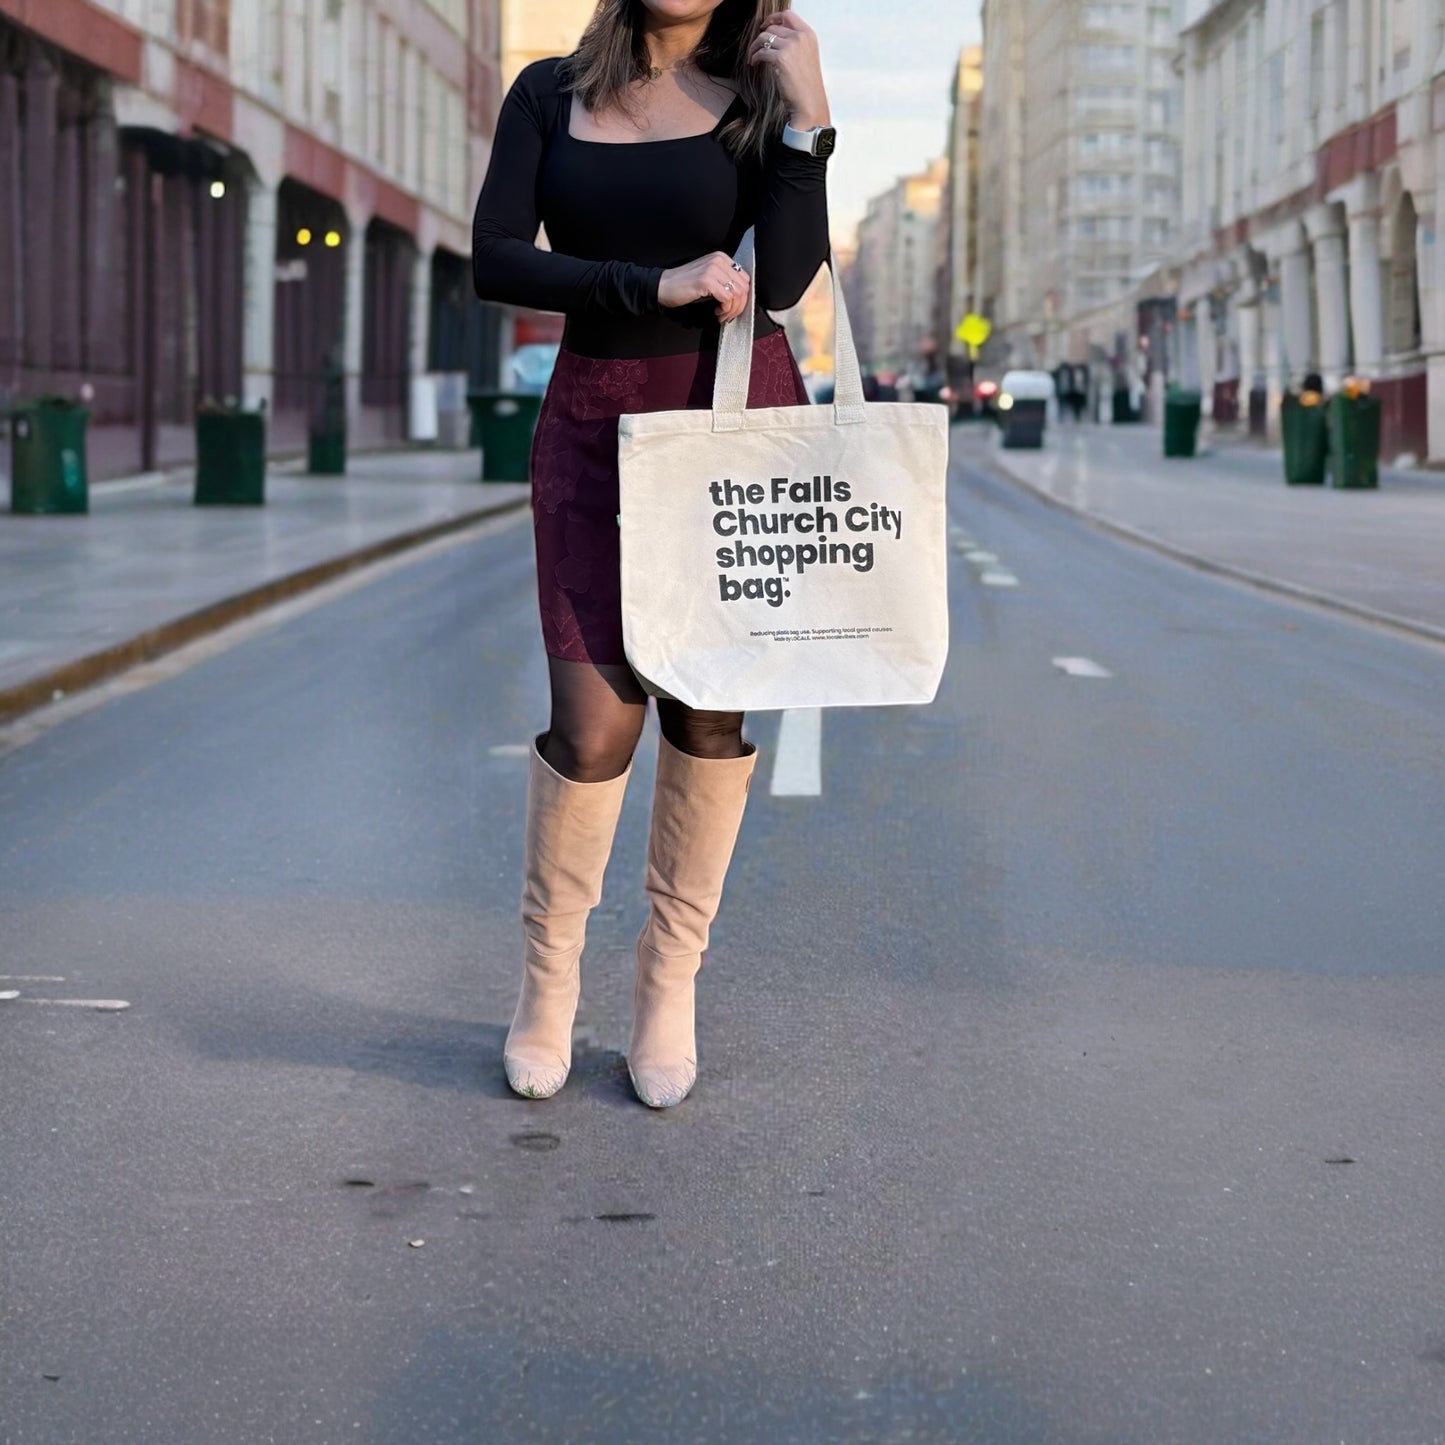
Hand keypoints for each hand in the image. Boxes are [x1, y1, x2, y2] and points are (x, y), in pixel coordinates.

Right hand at [658, 252, 751, 323]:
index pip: (745, 279)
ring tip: (721, 315)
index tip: (732, 307)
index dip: (742, 297)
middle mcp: (719, 260)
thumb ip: (725, 281)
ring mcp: (713, 269)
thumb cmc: (686, 285)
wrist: (664, 286)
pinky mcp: (706, 280)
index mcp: (722, 258)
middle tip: (727, 315)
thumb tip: (742, 296)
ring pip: (737, 294)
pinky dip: (724, 309)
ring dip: (731, 310)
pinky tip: (716, 312)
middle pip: (743, 288)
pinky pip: (727, 298)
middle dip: (738, 306)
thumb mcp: (710, 278)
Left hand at [749, 12, 830, 129]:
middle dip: (760, 38)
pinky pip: (761, 52)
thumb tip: (775, 38)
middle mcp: (800, 37)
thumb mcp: (806, 57)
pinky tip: (754, 63)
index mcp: (808, 35)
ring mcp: (791, 46)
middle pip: (773, 28)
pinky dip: (754, 57)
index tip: (765, 26)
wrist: (809, 102)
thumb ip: (795, 44)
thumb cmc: (807, 85)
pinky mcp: (781, 58)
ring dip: (754, 47)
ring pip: (764, 37)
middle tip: (756, 48)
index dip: (773, 19)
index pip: (788, 15)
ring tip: (752, 57)